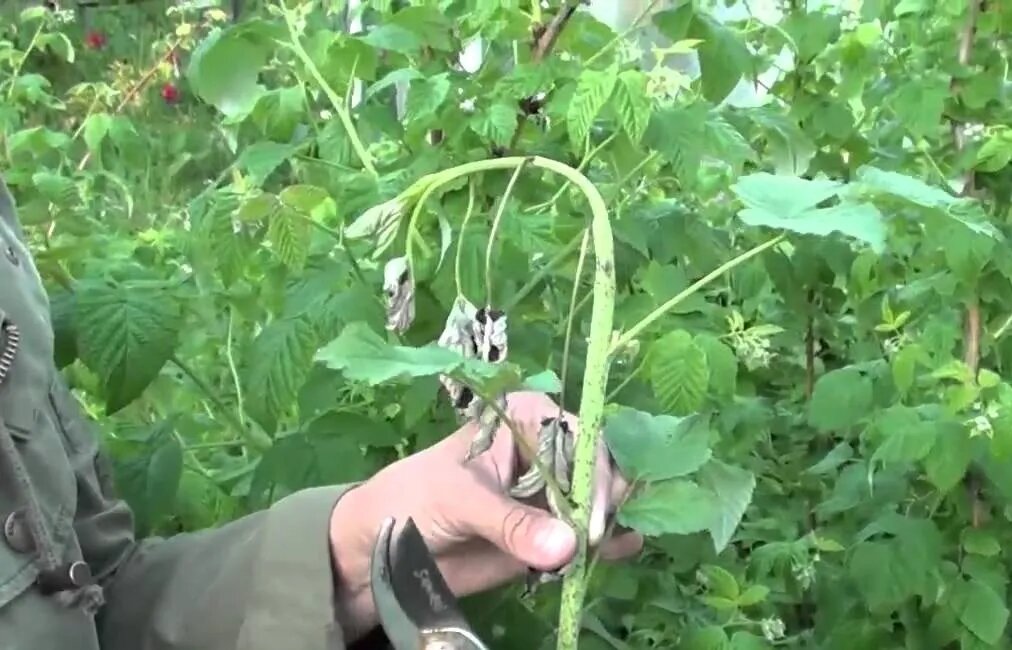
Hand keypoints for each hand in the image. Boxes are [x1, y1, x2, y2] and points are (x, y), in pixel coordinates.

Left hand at [327, 391, 642, 641]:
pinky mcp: (548, 534)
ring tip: (607, 545)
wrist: (381, 547)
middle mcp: (545, 452)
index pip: (577, 434)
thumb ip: (510, 522)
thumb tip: (566, 545)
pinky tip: (623, 550)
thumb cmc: (412, 498)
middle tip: (597, 535)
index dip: (592, 470)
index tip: (589, 516)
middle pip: (596, 468)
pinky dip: (606, 545)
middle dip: (604, 499)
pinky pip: (586, 538)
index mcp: (525, 419)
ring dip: (608, 522)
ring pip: (596, 503)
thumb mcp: (458, 500)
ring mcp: (549, 494)